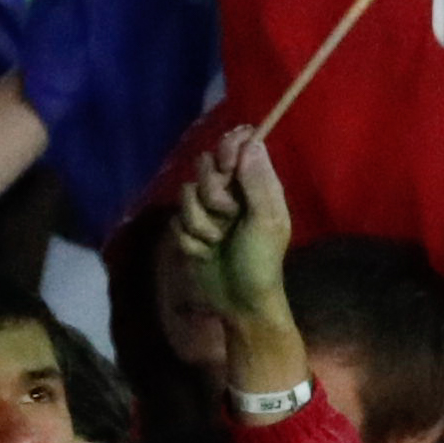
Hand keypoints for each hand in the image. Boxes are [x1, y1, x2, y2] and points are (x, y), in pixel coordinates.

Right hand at [171, 126, 296, 327]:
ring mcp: (207, 211)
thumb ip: (257, 181)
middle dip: (212, 193)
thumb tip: (251, 140)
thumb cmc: (261, 262)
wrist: (239, 303)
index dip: (228, 148)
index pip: (238, 148)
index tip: (225, 163)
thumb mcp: (267, 221)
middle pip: (205, 167)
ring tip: (216, 241)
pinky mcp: (188, 230)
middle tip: (228, 215)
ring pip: (186, 194)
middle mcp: (231, 193)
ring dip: (200, 222)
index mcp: (256, 186)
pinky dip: (190, 240)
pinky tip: (204, 254)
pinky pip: (176, 221)